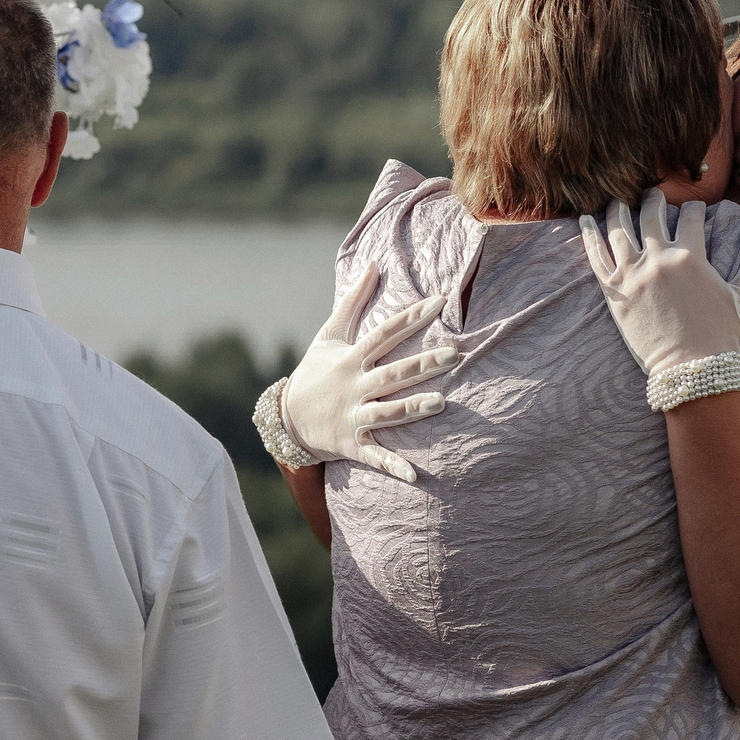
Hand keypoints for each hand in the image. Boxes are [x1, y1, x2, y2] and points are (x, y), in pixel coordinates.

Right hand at [282, 262, 456, 481]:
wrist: (286, 419)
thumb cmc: (315, 372)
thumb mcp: (329, 335)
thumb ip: (353, 301)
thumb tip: (374, 264)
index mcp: (350, 359)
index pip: (384, 333)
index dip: (411, 317)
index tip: (440, 302)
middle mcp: (353, 387)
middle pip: (391, 374)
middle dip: (421, 365)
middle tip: (453, 354)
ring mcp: (352, 417)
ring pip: (386, 413)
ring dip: (412, 409)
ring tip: (441, 403)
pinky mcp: (351, 445)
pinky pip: (375, 456)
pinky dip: (393, 466)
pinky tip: (416, 475)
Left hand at [579, 190, 739, 378]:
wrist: (690, 368)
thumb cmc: (721, 334)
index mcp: (690, 256)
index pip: (690, 218)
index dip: (695, 208)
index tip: (694, 207)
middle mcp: (658, 259)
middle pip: (651, 216)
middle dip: (654, 200)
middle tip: (653, 194)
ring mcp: (632, 273)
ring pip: (619, 228)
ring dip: (618, 209)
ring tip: (618, 199)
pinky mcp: (613, 290)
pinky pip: (595, 255)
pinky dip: (588, 234)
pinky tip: (584, 219)